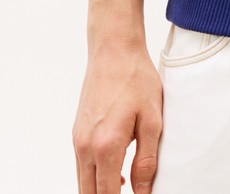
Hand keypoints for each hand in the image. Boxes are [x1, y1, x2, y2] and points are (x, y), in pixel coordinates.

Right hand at [72, 43, 162, 193]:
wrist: (114, 49)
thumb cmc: (135, 78)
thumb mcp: (152, 119)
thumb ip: (146, 160)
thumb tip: (142, 191)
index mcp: (105, 146)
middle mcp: (85, 146)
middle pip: (89, 193)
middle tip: (130, 191)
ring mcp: (77, 139)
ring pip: (83, 181)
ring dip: (100, 189)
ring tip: (125, 186)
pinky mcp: (77, 131)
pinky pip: (82, 165)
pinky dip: (95, 175)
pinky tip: (116, 171)